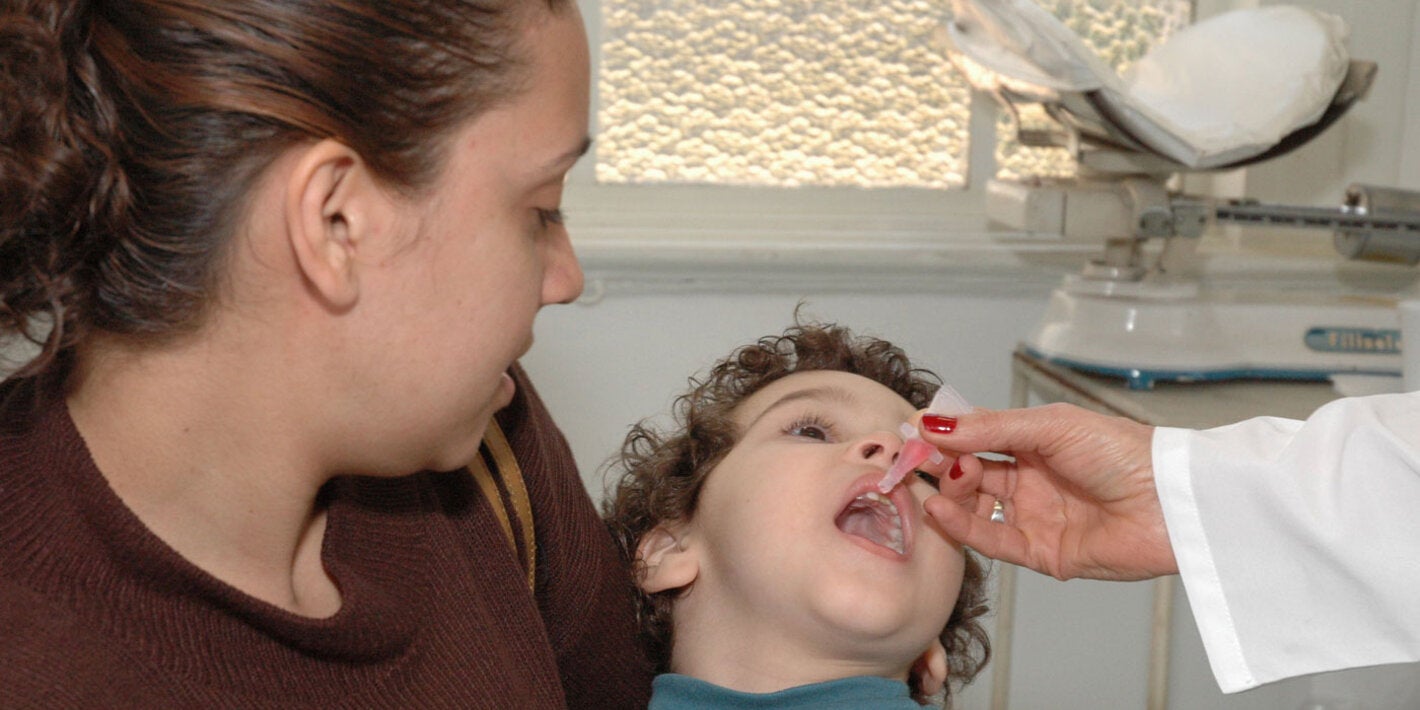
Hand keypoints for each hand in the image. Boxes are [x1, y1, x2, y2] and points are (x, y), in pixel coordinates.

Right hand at [922, 403, 1176, 580]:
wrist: (1171, 502)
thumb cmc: (1123, 453)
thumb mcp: (1051, 427)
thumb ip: (990, 428)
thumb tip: (932, 423)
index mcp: (1035, 443)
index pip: (977, 439)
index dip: (945, 438)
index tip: (912, 435)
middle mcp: (1032, 479)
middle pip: (971, 474)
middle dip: (942, 466)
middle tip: (916, 461)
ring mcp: (1036, 516)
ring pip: (976, 509)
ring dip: (951, 497)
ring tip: (935, 485)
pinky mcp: (1043, 553)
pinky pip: (994, 542)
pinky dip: (964, 528)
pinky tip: (943, 510)